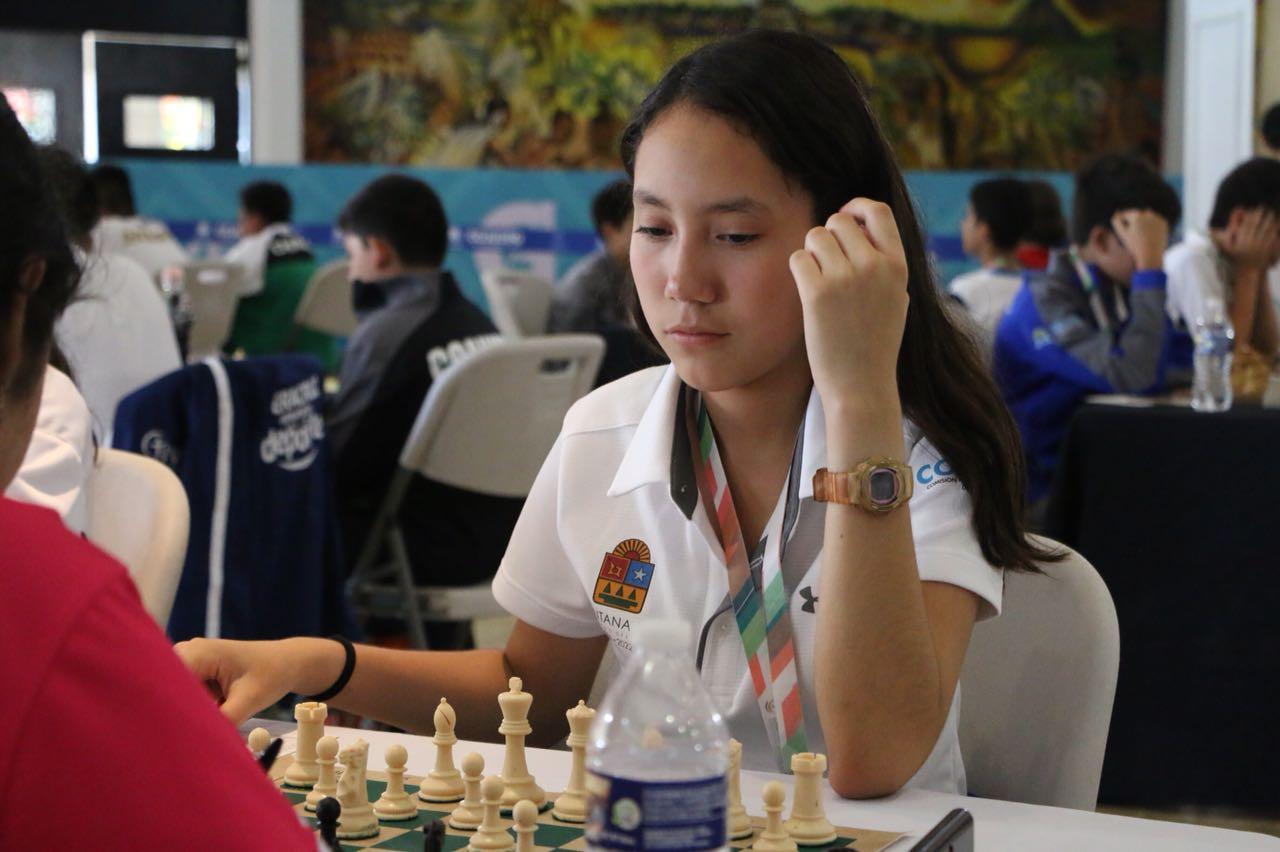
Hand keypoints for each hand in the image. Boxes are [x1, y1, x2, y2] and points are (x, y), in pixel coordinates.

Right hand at [174, 637, 317, 723]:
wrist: (287, 662)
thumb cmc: (272, 675)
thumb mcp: (249, 701)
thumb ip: (222, 722)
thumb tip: (198, 743)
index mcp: (197, 653)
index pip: (165, 683)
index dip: (163, 709)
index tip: (166, 734)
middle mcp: (187, 652)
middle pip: (165, 688)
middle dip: (172, 712)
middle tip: (182, 737)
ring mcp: (190, 660)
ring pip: (175, 694)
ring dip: (185, 711)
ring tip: (205, 725)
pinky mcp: (196, 671)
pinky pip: (185, 693)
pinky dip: (194, 707)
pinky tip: (210, 717)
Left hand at [788, 199, 908, 407]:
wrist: (862, 386)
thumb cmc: (875, 345)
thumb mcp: (897, 298)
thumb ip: (884, 264)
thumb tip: (862, 229)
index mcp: (898, 266)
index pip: (878, 211)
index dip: (856, 208)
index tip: (845, 219)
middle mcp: (874, 266)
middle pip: (839, 221)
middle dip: (828, 235)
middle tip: (827, 263)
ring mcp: (845, 279)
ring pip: (815, 235)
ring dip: (811, 252)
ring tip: (818, 278)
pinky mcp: (817, 293)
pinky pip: (798, 258)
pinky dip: (799, 270)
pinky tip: (807, 290)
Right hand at [1111, 209, 1168, 270]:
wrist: (1151, 255)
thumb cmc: (1134, 245)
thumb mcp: (1122, 234)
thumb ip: (1117, 222)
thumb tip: (1117, 214)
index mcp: (1136, 215)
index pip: (1126, 214)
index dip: (1123, 222)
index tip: (1123, 231)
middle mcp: (1148, 214)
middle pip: (1137, 215)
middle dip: (1134, 221)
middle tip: (1133, 233)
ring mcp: (1157, 218)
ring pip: (1147, 217)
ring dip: (1143, 222)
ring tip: (1141, 234)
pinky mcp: (1164, 223)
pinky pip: (1155, 221)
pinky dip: (1152, 225)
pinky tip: (1149, 235)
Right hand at [1223, 209, 1279, 270]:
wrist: (1248, 271)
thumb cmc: (1236, 259)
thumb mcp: (1226, 249)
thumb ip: (1220, 239)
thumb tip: (1210, 230)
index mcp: (1242, 240)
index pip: (1248, 225)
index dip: (1253, 215)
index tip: (1256, 209)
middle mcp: (1252, 242)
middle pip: (1259, 226)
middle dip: (1263, 216)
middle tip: (1266, 208)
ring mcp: (1261, 246)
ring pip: (1267, 230)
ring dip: (1271, 221)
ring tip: (1272, 214)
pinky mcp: (1268, 249)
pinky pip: (1273, 238)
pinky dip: (1276, 231)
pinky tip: (1277, 226)